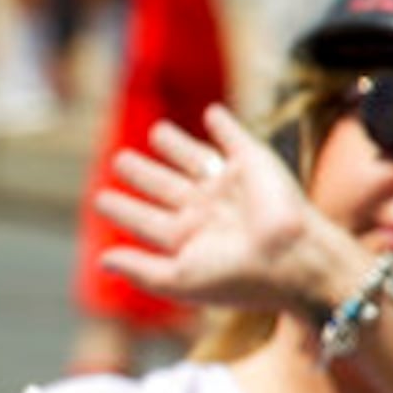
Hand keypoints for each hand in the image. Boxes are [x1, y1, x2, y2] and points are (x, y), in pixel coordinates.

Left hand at [92, 105, 364, 316]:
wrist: (291, 258)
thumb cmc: (236, 276)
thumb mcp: (178, 279)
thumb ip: (139, 269)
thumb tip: (102, 262)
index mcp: (189, 239)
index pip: (145, 220)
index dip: (122, 209)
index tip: (100, 200)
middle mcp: (208, 211)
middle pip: (166, 186)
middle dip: (143, 173)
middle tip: (118, 159)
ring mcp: (230, 185)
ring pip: (194, 159)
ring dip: (175, 145)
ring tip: (156, 132)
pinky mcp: (252, 162)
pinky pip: (234, 138)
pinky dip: (224, 124)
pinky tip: (211, 113)